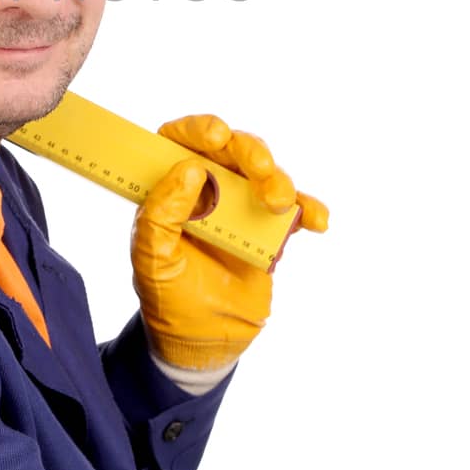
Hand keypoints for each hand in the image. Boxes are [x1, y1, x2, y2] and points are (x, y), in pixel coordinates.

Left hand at [131, 114, 327, 370]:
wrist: (203, 341)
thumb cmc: (168, 295)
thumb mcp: (152, 258)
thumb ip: (161, 214)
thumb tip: (189, 169)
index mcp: (170, 189)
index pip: (180, 140)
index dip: (197, 129)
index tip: (216, 135)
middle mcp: (206, 190)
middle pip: (231, 149)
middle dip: (250, 150)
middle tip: (261, 169)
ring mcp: (240, 208)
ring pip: (265, 173)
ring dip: (278, 180)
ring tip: (278, 204)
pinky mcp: (268, 231)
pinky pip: (295, 210)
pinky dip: (310, 209)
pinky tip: (316, 220)